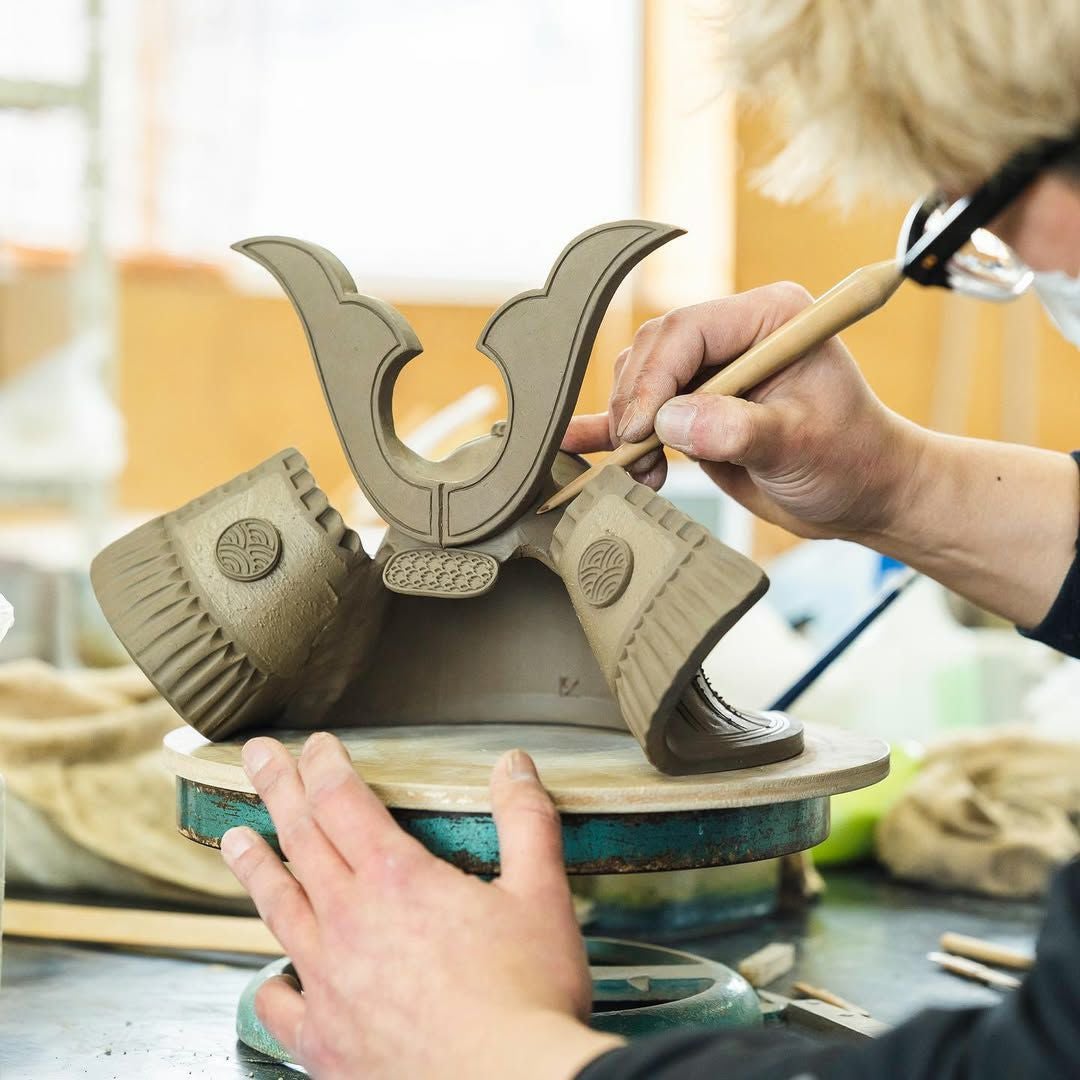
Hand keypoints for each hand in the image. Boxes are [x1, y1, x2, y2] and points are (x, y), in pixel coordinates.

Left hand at [220, 733, 620, 1078]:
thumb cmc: (527, 997)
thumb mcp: (540, 893)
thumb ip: (524, 821)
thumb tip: (512, 764)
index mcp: (396, 878)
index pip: (343, 800)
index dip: (325, 764)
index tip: (315, 744)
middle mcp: (349, 921)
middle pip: (302, 837)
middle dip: (278, 788)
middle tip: (256, 756)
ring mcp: (328, 982)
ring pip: (278, 907)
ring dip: (255, 866)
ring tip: (235, 839)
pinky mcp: (324, 1041)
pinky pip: (279, 1003)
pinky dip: (272, 982)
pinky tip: (271, 977)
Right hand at [564, 282, 926, 540]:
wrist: (860, 493)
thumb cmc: (850, 459)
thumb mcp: (802, 445)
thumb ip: (739, 429)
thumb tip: (671, 421)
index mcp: (769, 318)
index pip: (688, 331)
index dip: (655, 379)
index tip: (640, 430)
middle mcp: (735, 335)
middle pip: (654, 352)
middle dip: (637, 404)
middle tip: (637, 454)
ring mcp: (712, 371)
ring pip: (640, 381)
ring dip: (629, 426)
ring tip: (645, 472)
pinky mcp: (696, 407)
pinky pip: (642, 412)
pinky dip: (613, 430)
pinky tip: (579, 444)